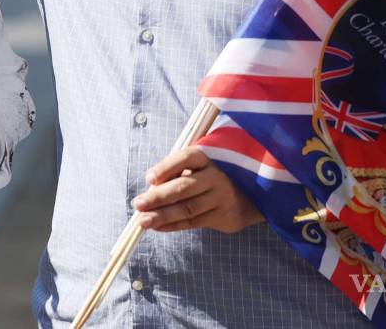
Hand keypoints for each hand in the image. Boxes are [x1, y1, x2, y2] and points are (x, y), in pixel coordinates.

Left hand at [132, 146, 262, 232]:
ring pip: (187, 208)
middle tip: (138, 204)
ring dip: (163, 216)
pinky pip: (193, 222)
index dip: (166, 167)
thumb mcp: (197, 167)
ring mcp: (220, 198)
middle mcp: (215, 177)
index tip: (149, 178)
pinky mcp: (222, 217)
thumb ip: (176, 173)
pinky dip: (172, 226)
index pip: (185, 159)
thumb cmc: (208, 177)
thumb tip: (150, 189)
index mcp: (206, 158)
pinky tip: (157, 227)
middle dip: (158, 197)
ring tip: (143, 221)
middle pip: (184, 187)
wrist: (246, 196)